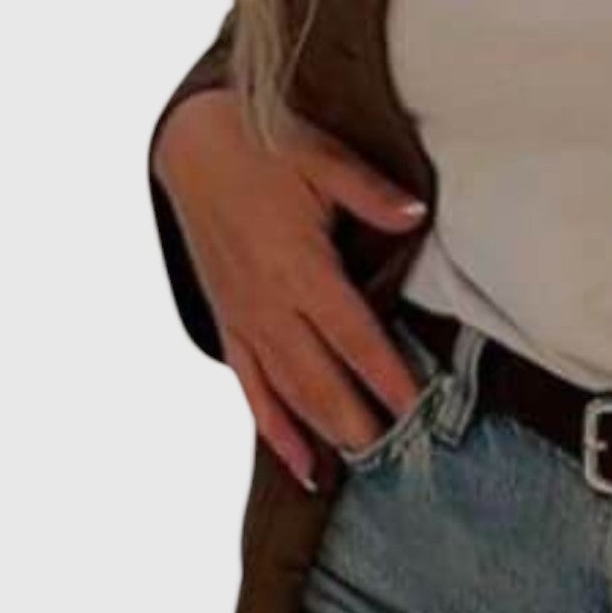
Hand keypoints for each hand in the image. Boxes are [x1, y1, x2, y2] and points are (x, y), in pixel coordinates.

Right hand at [152, 88, 432, 486]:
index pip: (354, 337)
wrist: (191, 145)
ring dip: (324, 432)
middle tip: (399, 458)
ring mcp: (244, 319)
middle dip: (360, 422)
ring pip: (287, 392)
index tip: (420, 410)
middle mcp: (268, 305)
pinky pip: (251, 388)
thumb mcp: (321, 158)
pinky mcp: (228, 323)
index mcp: (298, 267)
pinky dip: (274, 428)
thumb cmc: (262, 148)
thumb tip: (415, 213)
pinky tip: (300, 461)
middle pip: (322, 379)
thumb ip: (370, 193)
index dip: (388, 377)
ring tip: (361, 467)